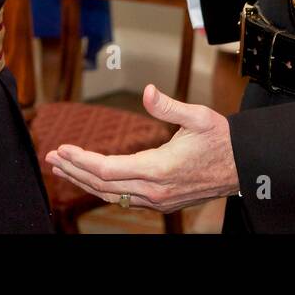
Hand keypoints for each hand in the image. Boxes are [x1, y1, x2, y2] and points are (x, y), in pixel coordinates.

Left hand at [45, 84, 239, 211]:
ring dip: (84, 181)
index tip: (62, 149)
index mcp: (159, 169)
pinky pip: (123, 199)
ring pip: (110, 195)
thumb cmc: (221, 140)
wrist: (243, 167)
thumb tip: (148, 91)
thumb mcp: (199, 117)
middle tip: (51, 158)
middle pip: (102, 185)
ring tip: (63, 168)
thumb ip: (169, 106)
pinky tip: (92, 179)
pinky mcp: (161, 202)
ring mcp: (157, 200)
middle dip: (73, 171)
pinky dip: (102, 189)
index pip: (107, 169)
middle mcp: (154, 190)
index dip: (81, 160)